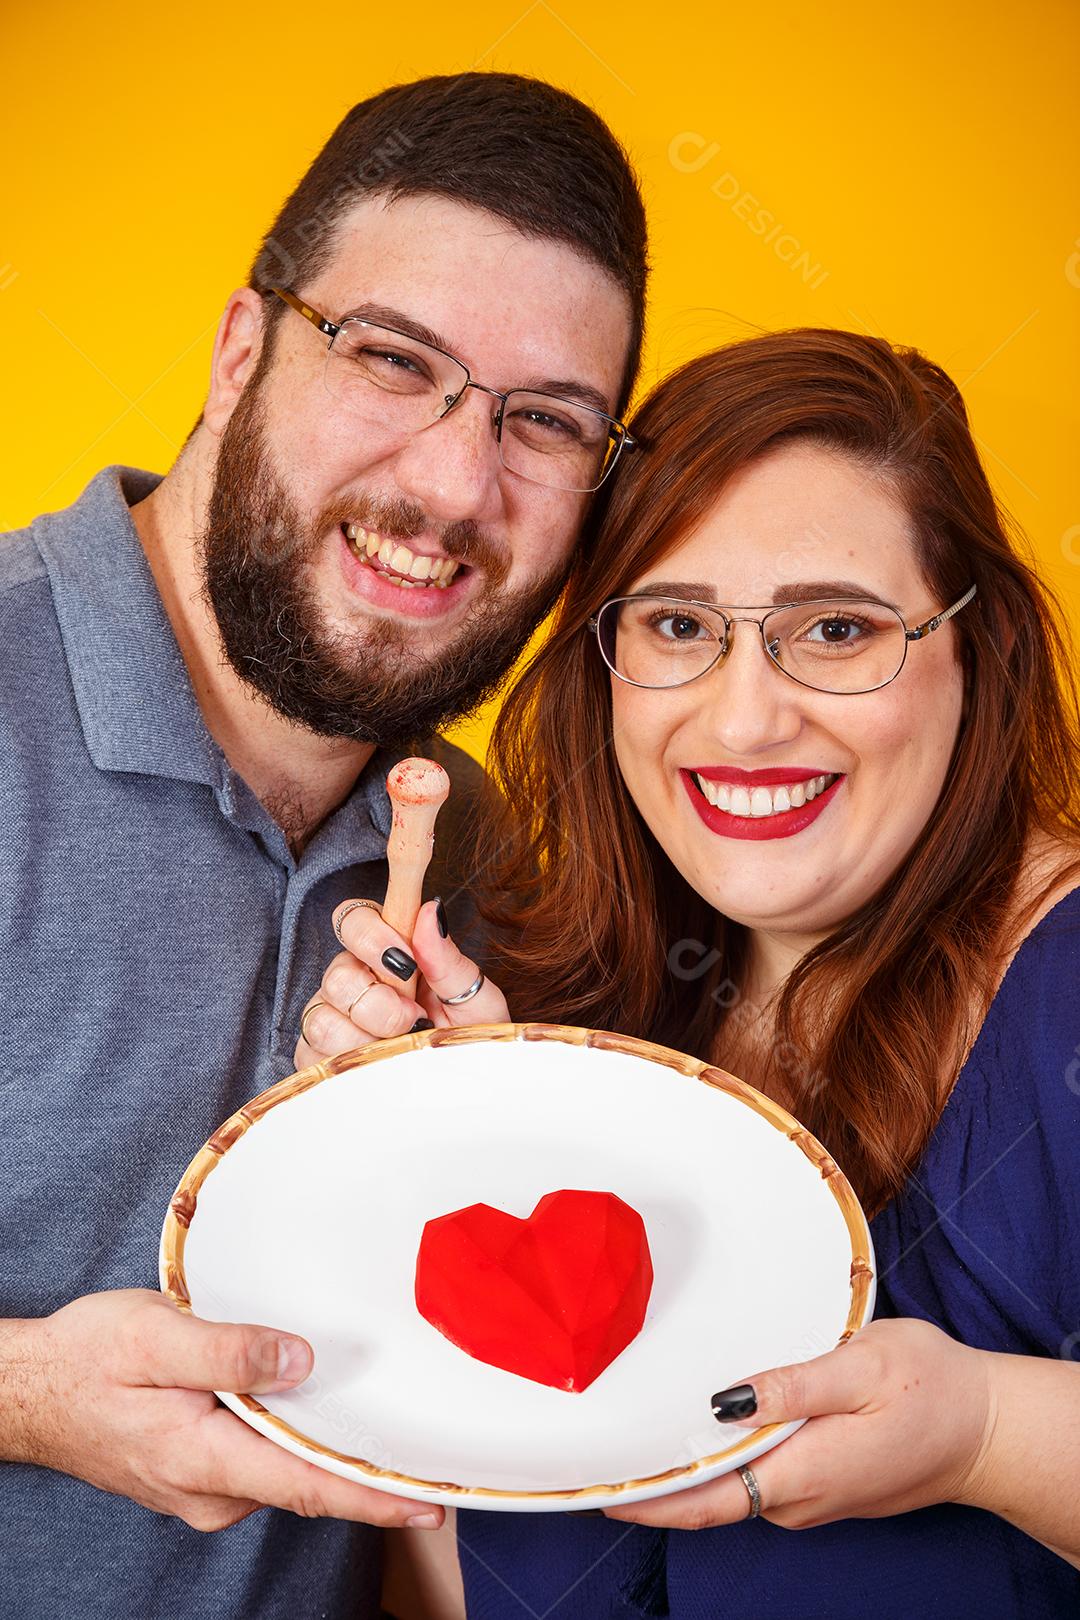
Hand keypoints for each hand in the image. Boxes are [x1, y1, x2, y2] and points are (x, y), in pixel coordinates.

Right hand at [6, 1289, 443, 1532]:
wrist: (28, 1388)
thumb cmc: (86, 1356)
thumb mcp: (154, 1334)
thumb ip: (230, 1350)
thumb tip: (300, 1361)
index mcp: (202, 1458)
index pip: (306, 1486)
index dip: (373, 1496)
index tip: (428, 1502)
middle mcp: (209, 1490)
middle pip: (306, 1481)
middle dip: (368, 1469)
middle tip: (433, 1451)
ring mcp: (202, 1488)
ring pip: (284, 1470)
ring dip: (328, 1447)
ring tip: (383, 1418)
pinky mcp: (198, 1474)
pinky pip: (261, 1461)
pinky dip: (294, 1440)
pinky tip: (315, 1407)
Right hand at [295, 897, 509, 1067]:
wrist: (468, 1088)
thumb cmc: (469, 1037)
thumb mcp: (474, 998)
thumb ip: (448, 958)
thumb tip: (431, 912)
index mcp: (390, 951)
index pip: (354, 919)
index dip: (370, 935)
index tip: (405, 961)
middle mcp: (355, 979)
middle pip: (337, 975)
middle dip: (380, 1003)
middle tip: (414, 1018)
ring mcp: (334, 1018)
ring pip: (322, 1017)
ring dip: (367, 1038)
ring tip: (401, 1046)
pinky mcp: (320, 1056)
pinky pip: (311, 1053)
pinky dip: (349, 1061)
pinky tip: (378, 1064)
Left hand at [603, 1318, 993, 1530]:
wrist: (988, 1430)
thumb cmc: (933, 1390)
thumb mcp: (863, 1367)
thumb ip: (792, 1385)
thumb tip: (724, 1400)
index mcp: (802, 1473)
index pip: (707, 1501)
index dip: (650, 1499)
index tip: (604, 1488)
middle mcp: (798, 1499)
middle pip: (710, 1493)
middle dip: (659, 1473)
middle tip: (608, 1437)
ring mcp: (810, 1498)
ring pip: (733, 1483)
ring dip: (692, 1459)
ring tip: (643, 1422)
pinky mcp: (821, 1484)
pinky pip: (758, 1475)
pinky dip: (726, 1455)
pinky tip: (707, 1424)